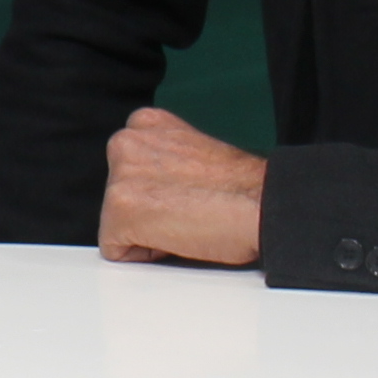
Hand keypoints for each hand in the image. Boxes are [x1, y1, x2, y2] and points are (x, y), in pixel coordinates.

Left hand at [96, 106, 268, 266]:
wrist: (260, 204)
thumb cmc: (241, 188)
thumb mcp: (192, 153)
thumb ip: (164, 160)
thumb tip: (156, 184)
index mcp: (146, 124)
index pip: (128, 172)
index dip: (157, 193)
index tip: (184, 194)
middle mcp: (126, 143)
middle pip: (118, 196)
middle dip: (147, 211)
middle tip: (187, 210)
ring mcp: (120, 177)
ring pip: (117, 223)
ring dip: (147, 231)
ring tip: (184, 221)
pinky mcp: (119, 212)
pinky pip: (116, 250)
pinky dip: (143, 253)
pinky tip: (175, 236)